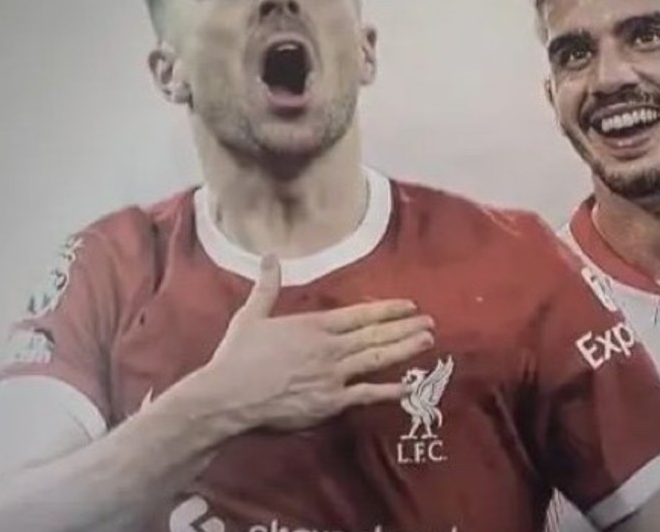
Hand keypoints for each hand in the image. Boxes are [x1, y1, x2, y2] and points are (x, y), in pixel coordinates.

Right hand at [185, 256, 433, 431]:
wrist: (227, 396)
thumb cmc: (237, 356)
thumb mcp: (252, 315)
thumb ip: (267, 286)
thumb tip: (270, 256)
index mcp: (314, 326)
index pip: (360, 315)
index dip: (387, 310)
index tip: (409, 306)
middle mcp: (330, 348)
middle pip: (375, 336)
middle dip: (405, 328)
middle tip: (431, 323)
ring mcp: (332, 375)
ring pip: (376, 360)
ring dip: (404, 350)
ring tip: (427, 342)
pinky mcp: (330, 402)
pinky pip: (365, 395)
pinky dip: (388, 391)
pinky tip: (408, 387)